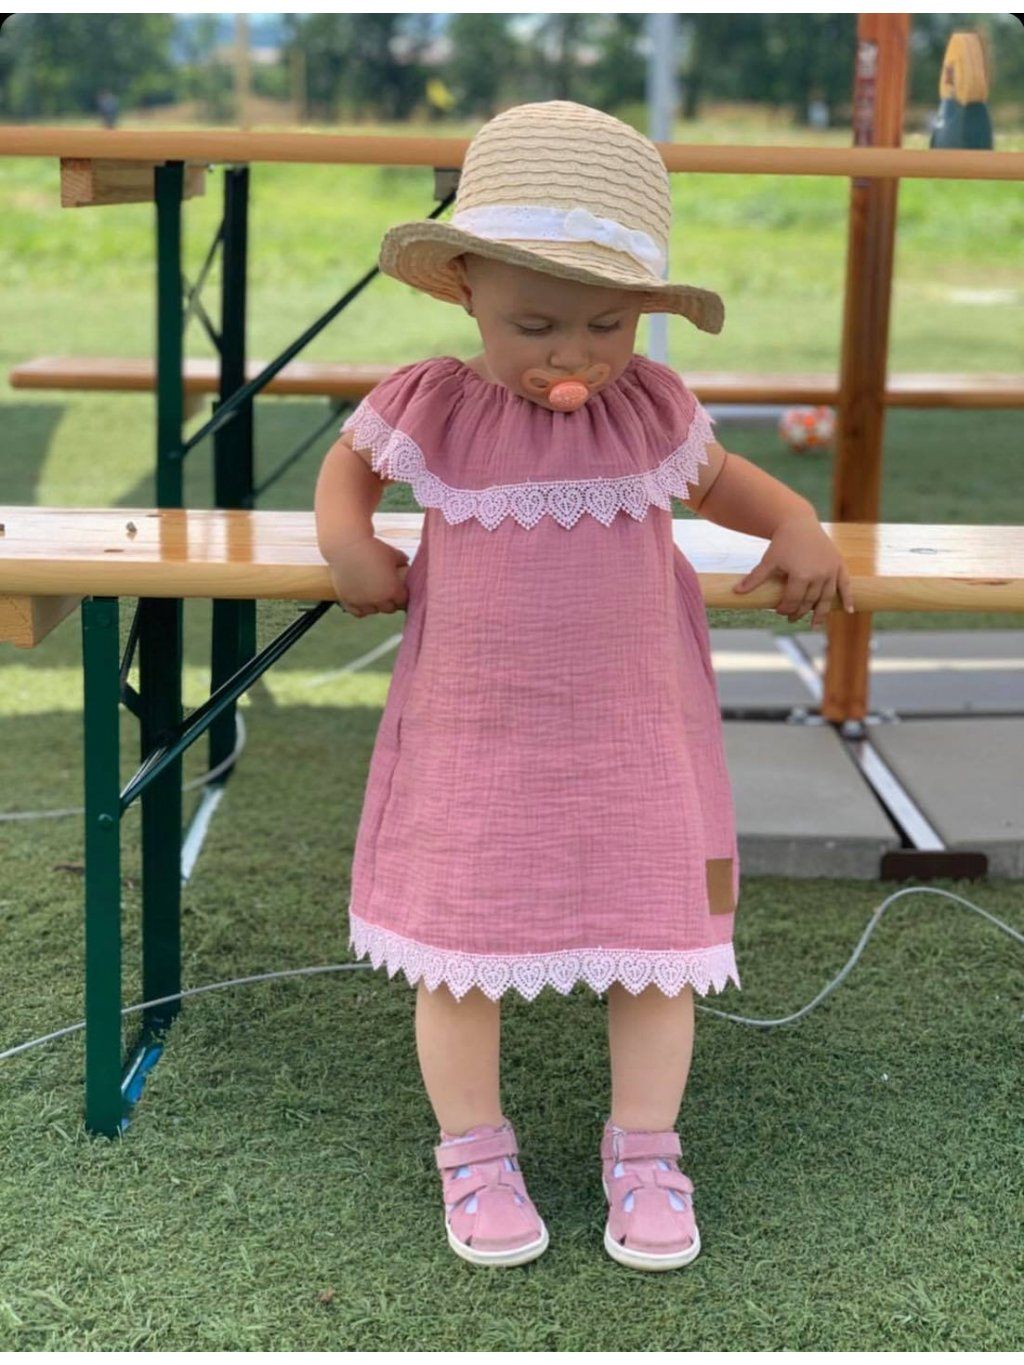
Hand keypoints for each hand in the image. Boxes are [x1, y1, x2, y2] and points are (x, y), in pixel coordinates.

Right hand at [328, 536, 409, 616]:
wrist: (347, 547)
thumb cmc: (372, 549)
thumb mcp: (392, 553)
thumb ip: (401, 560)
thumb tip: (405, 561)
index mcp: (392, 590)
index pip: (402, 601)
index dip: (401, 594)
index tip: (399, 589)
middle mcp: (378, 600)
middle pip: (389, 608)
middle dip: (389, 601)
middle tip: (386, 591)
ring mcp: (362, 602)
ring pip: (373, 611)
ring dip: (375, 605)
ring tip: (373, 594)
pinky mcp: (347, 601)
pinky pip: (358, 612)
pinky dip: (361, 608)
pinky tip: (361, 600)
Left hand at [731, 514, 853, 626]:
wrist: (798, 522)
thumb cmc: (782, 542)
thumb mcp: (768, 560)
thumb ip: (755, 578)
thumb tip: (736, 592)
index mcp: (801, 576)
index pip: (793, 601)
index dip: (785, 609)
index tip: (779, 612)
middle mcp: (819, 575)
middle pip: (809, 602)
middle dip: (799, 612)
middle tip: (791, 619)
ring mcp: (831, 571)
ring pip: (827, 598)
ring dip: (821, 614)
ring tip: (814, 625)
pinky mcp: (838, 565)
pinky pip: (845, 585)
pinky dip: (848, 598)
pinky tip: (850, 611)